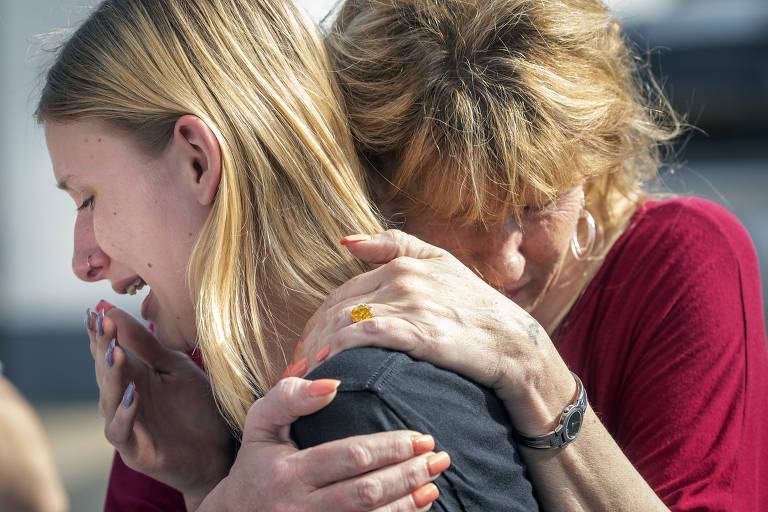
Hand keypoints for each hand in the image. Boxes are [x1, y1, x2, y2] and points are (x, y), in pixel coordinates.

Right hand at [86, 305, 234, 504]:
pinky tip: (133, 395)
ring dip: (112, 376)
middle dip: (103, 347)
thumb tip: (113, 311)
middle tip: (102, 324)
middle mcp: (122, 399)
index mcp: (132, 376)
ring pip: (108, 399)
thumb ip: (148, 345)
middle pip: (105, 371)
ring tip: (115, 354)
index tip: (95, 311)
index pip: (108, 351)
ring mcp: (125, 424)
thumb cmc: (195, 407)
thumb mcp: (175, 368)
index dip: (101, 333)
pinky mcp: (134, 448)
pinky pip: (121, 430)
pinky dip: (125, 413)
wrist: (217, 448)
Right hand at [200, 377, 444, 511]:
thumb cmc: (257, 460)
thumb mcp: (260, 423)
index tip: (420, 436)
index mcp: (286, 473)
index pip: (348, 457)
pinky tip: (417, 506)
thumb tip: (332, 383)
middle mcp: (299, 508)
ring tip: (434, 483)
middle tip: (438, 458)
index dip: (389, 447)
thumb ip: (289, 396)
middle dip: (407, 474)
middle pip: (366, 492)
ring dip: (408, 502)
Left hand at [293, 230, 573, 431]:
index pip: (342, 293)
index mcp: (403, 264)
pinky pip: (365, 336)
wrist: (516, 345)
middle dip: (311, 338)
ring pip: (345, 321)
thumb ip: (395, 246)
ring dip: (319, 347)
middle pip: (337, 308)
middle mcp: (403, 278)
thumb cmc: (478, 310)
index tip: (307, 347)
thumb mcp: (442, 265)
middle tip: (298, 366)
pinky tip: (328, 364)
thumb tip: (345, 241)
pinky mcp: (419, 330)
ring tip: (306, 374)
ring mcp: (411, 303)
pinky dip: (341, 348)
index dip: (318, 321)